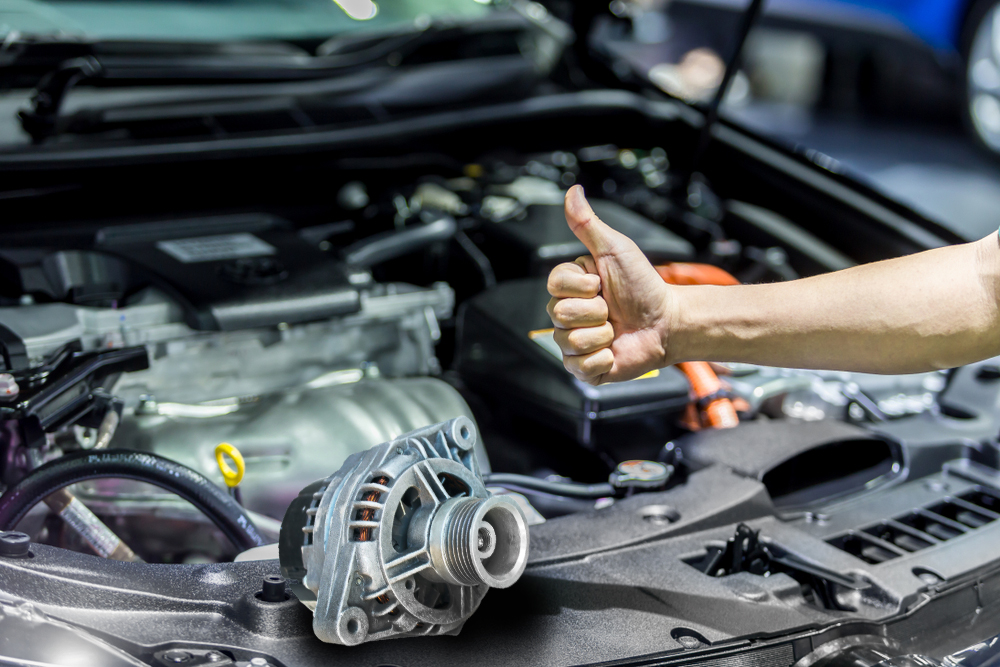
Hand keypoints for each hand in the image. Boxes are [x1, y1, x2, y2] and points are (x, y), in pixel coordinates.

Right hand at [546, 185, 674, 383]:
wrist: (668, 321)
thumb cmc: (643, 285)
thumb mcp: (615, 249)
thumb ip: (588, 224)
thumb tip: (573, 191)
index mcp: (570, 288)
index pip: (555, 286)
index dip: (582, 286)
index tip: (602, 283)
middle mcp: (567, 316)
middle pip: (560, 314)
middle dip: (595, 311)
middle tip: (613, 308)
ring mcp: (574, 343)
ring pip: (569, 341)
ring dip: (601, 334)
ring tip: (616, 329)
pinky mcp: (586, 368)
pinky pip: (579, 366)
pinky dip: (602, 358)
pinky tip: (614, 350)